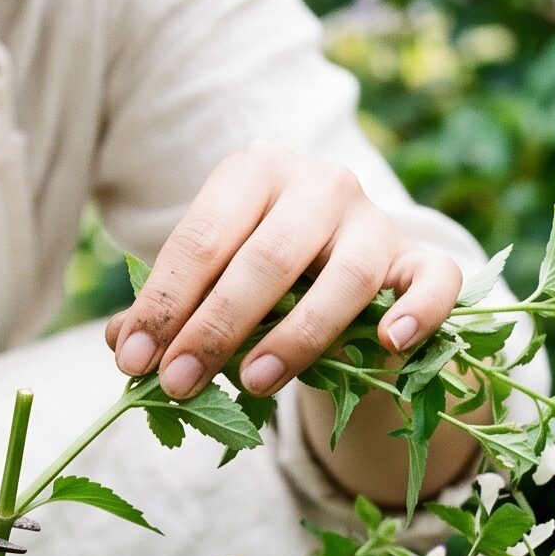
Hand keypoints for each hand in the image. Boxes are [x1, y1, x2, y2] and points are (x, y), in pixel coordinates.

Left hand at [107, 142, 463, 401]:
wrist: (343, 265)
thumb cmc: (258, 271)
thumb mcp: (210, 277)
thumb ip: (168, 305)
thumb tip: (121, 344)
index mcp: (253, 172)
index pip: (201, 239)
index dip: (163, 303)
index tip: (133, 360)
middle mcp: (318, 182)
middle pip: (266, 258)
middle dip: (215, 327)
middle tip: (178, 383)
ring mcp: (375, 218)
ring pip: (344, 276)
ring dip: (296, 335)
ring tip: (253, 382)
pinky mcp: (422, 257)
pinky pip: (433, 281)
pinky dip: (417, 311)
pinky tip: (391, 343)